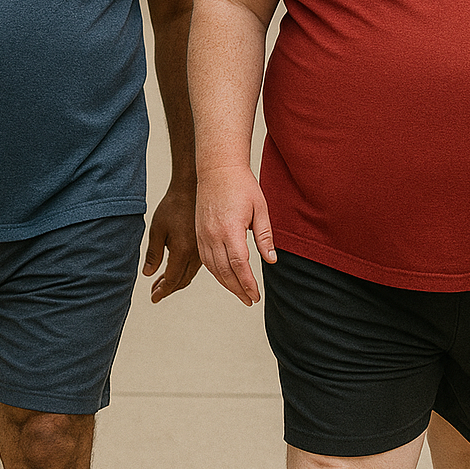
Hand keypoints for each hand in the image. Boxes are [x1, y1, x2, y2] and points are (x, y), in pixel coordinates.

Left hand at [143, 182, 200, 302]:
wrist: (191, 188)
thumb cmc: (174, 205)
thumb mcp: (157, 229)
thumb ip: (153, 253)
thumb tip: (148, 273)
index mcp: (183, 251)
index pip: (172, 279)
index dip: (162, 291)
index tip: (154, 298)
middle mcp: (196, 254)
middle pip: (182, 280)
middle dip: (168, 289)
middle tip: (156, 293)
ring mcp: (202, 250)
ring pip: (189, 274)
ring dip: (176, 281)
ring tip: (161, 283)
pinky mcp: (205, 245)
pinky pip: (195, 266)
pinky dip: (184, 272)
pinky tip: (176, 269)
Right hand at [196, 164, 275, 305]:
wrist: (217, 168)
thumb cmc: (242, 185)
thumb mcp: (260, 209)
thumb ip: (265, 237)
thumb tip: (272, 260)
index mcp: (230, 229)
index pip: (239, 265)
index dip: (248, 284)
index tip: (256, 296)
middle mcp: (213, 234)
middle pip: (224, 271)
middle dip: (238, 289)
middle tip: (249, 300)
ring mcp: (202, 233)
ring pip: (212, 268)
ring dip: (226, 283)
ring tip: (239, 293)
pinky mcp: (198, 232)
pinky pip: (204, 259)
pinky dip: (214, 272)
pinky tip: (224, 277)